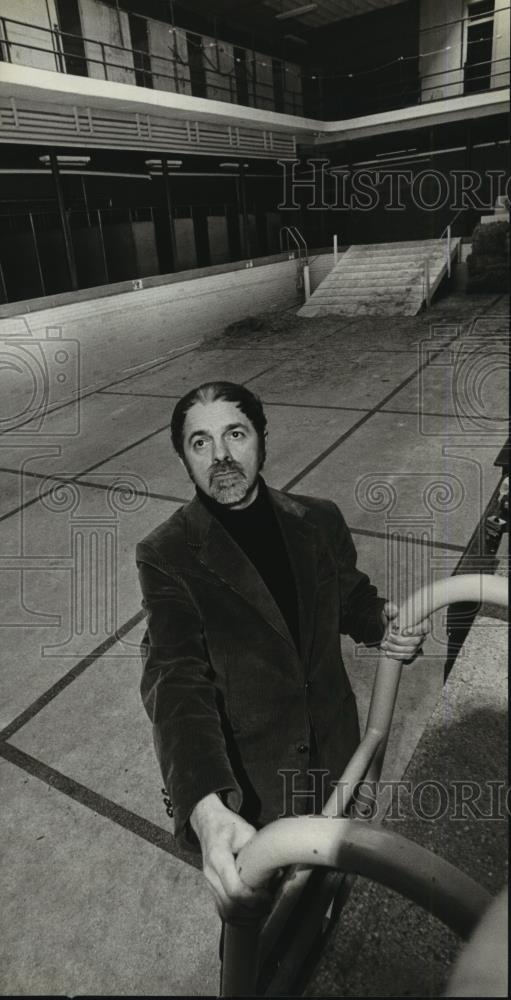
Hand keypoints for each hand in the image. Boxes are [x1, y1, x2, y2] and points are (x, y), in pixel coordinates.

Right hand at [190, 793, 270, 923]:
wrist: (208, 822)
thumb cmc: (227, 825)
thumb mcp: (246, 830)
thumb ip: (259, 851)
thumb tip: (277, 871)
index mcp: (219, 857)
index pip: (234, 889)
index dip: (252, 899)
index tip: (267, 896)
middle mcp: (211, 873)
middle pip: (229, 905)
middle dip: (251, 912)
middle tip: (268, 906)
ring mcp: (209, 882)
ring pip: (224, 911)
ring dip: (244, 917)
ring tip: (261, 911)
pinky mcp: (211, 887)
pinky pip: (221, 909)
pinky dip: (236, 916)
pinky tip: (250, 914)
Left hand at [380, 602, 429, 661]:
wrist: (389, 625)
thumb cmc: (392, 614)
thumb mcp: (390, 609)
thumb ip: (391, 608)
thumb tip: (394, 610)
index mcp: (421, 621)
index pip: (425, 627)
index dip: (416, 630)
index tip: (403, 631)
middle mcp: (422, 633)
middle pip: (417, 640)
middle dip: (402, 640)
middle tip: (389, 636)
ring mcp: (417, 643)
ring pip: (411, 649)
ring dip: (397, 648)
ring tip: (385, 644)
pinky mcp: (411, 651)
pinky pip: (407, 656)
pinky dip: (396, 655)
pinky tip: (387, 652)